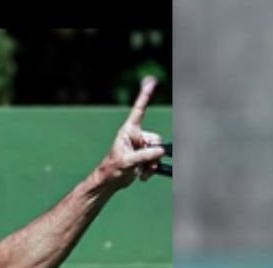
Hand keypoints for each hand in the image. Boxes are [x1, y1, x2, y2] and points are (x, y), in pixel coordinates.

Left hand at [96, 76, 165, 191]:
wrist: (111, 181)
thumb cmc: (112, 168)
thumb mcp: (128, 161)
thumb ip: (145, 155)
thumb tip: (161, 151)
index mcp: (129, 130)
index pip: (140, 110)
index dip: (145, 96)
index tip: (152, 82)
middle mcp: (136, 136)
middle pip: (155, 139)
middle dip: (153, 153)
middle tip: (144, 162)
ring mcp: (140, 147)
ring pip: (157, 152)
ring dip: (152, 163)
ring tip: (141, 170)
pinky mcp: (144, 157)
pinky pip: (156, 161)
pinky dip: (151, 169)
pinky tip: (142, 175)